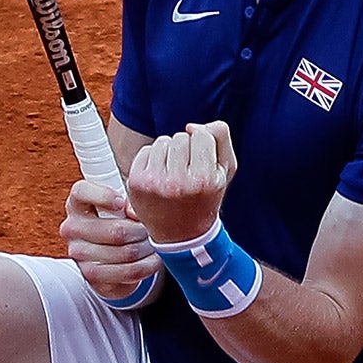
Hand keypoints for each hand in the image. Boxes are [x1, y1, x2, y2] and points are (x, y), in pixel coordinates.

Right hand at [60, 178, 161, 301]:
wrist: (112, 254)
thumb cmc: (118, 218)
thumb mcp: (122, 201)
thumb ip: (130, 197)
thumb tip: (134, 212)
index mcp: (77, 202)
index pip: (82, 192)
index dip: (104, 196)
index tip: (122, 203)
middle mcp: (73, 228)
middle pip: (115, 231)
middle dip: (142, 231)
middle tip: (152, 229)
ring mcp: (79, 253)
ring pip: (125, 253)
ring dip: (147, 249)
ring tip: (154, 244)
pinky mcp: (91, 275)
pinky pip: (127, 272)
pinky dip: (146, 266)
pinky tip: (152, 260)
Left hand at [127, 121, 237, 244]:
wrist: (181, 235)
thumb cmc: (206, 198)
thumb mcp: (225, 171)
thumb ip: (220, 138)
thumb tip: (191, 126)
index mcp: (204, 179)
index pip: (202, 135)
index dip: (203, 144)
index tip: (202, 160)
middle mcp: (178, 181)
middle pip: (181, 137)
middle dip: (185, 149)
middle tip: (187, 171)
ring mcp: (155, 182)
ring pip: (162, 141)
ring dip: (168, 153)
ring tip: (173, 173)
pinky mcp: (136, 182)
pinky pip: (145, 151)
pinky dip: (153, 159)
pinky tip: (159, 177)